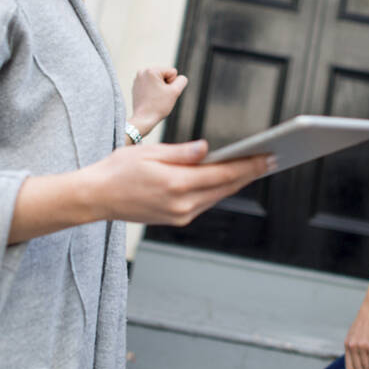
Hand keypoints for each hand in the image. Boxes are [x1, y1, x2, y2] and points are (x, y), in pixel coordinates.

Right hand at [84, 140, 268, 225]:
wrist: (96, 197)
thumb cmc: (118, 170)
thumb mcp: (150, 152)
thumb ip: (182, 153)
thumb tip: (208, 149)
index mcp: (177, 184)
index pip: (223, 174)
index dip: (249, 165)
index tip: (268, 156)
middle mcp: (182, 204)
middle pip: (226, 187)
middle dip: (250, 173)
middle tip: (271, 159)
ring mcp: (180, 215)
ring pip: (217, 196)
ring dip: (237, 182)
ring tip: (255, 167)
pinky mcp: (176, 219)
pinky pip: (205, 203)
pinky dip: (219, 190)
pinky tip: (228, 179)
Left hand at [130, 67, 187, 136]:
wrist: (143, 119)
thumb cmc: (158, 106)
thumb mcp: (175, 92)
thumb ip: (182, 80)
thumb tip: (180, 78)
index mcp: (151, 70)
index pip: (172, 72)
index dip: (172, 84)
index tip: (164, 93)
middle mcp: (142, 72)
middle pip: (164, 75)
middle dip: (165, 85)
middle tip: (159, 96)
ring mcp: (138, 79)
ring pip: (158, 81)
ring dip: (159, 88)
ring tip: (155, 98)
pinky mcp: (136, 86)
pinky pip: (151, 85)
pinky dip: (152, 91)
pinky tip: (150, 99)